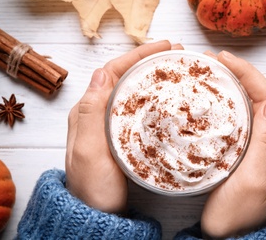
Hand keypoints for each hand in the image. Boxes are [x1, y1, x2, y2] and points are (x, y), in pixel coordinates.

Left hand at [65, 40, 180, 214]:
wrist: (100, 217)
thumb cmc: (94, 189)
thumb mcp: (89, 152)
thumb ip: (91, 113)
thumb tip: (101, 72)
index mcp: (87, 112)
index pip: (112, 71)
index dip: (137, 55)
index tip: (164, 47)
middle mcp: (99, 114)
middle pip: (125, 77)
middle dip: (149, 61)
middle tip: (177, 54)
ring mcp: (113, 125)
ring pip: (134, 91)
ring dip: (154, 76)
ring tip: (178, 70)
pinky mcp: (125, 137)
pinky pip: (140, 109)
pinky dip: (156, 97)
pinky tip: (170, 98)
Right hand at [200, 51, 265, 237]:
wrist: (226, 236)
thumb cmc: (237, 213)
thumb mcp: (253, 180)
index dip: (248, 73)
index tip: (224, 59)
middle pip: (258, 96)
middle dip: (238, 73)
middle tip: (212, 61)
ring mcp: (254, 145)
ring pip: (247, 105)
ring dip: (231, 85)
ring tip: (209, 72)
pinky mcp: (239, 150)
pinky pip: (236, 118)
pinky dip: (224, 102)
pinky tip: (210, 98)